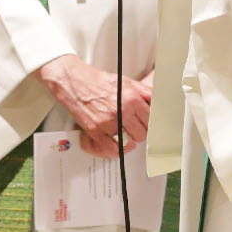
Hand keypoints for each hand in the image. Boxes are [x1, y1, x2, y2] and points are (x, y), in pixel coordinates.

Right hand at [34, 54, 150, 155]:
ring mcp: (108, 122)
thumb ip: (143, 92)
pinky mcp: (95, 130)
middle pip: (142, 133)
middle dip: (141, 132)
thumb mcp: (126, 81)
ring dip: (130, 140)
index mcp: (131, 98)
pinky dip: (117, 149)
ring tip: (128, 134)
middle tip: (137, 129)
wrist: (76, 83)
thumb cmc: (99, 82)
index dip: (150, 122)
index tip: (147, 124)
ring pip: (129, 142)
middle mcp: (121, 111)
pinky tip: (119, 144)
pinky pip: (112, 148)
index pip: (150, 119)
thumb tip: (156, 100)